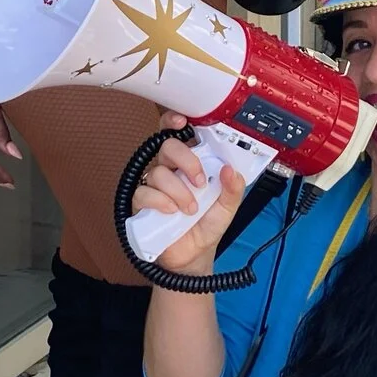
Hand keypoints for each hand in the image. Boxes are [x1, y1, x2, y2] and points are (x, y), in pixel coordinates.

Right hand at [128, 116, 245, 274]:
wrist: (194, 255)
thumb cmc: (207, 225)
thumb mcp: (228, 207)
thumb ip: (233, 188)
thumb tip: (231, 169)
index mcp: (190, 163)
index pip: (178, 134)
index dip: (174, 121)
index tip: (182, 122)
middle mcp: (171, 169)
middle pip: (167, 146)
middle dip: (186, 160)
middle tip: (199, 181)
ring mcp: (155, 186)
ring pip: (158, 172)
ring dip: (178, 191)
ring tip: (191, 209)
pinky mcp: (143, 204)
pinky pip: (144, 193)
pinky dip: (161, 201)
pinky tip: (173, 212)